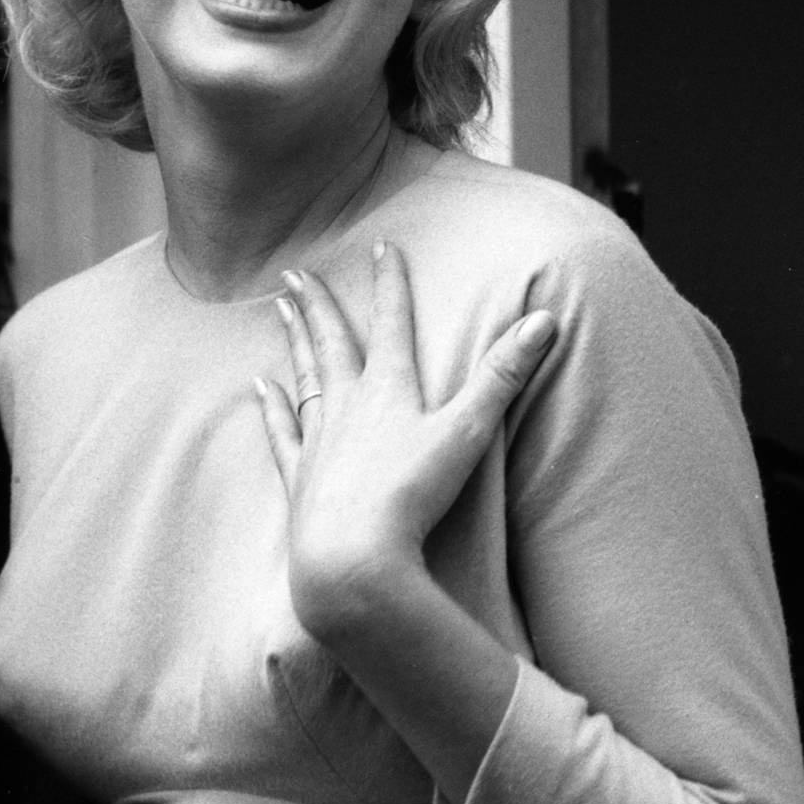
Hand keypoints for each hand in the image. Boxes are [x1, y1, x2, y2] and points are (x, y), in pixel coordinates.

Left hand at [255, 241, 555, 644]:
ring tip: (280, 308)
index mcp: (389, 387)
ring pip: (304, 376)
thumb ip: (503, 375)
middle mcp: (348, 404)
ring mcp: (318, 439)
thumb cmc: (412, 495)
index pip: (393, 322)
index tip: (382, 247)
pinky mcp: (301, 477)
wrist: (351, 556)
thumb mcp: (468, 431)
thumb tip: (544, 320)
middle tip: (297, 272)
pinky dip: (270, 407)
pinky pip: (282, 431)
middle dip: (320, 304)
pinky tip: (259, 387)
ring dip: (295, 340)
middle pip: (333, 341)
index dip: (391, 283)